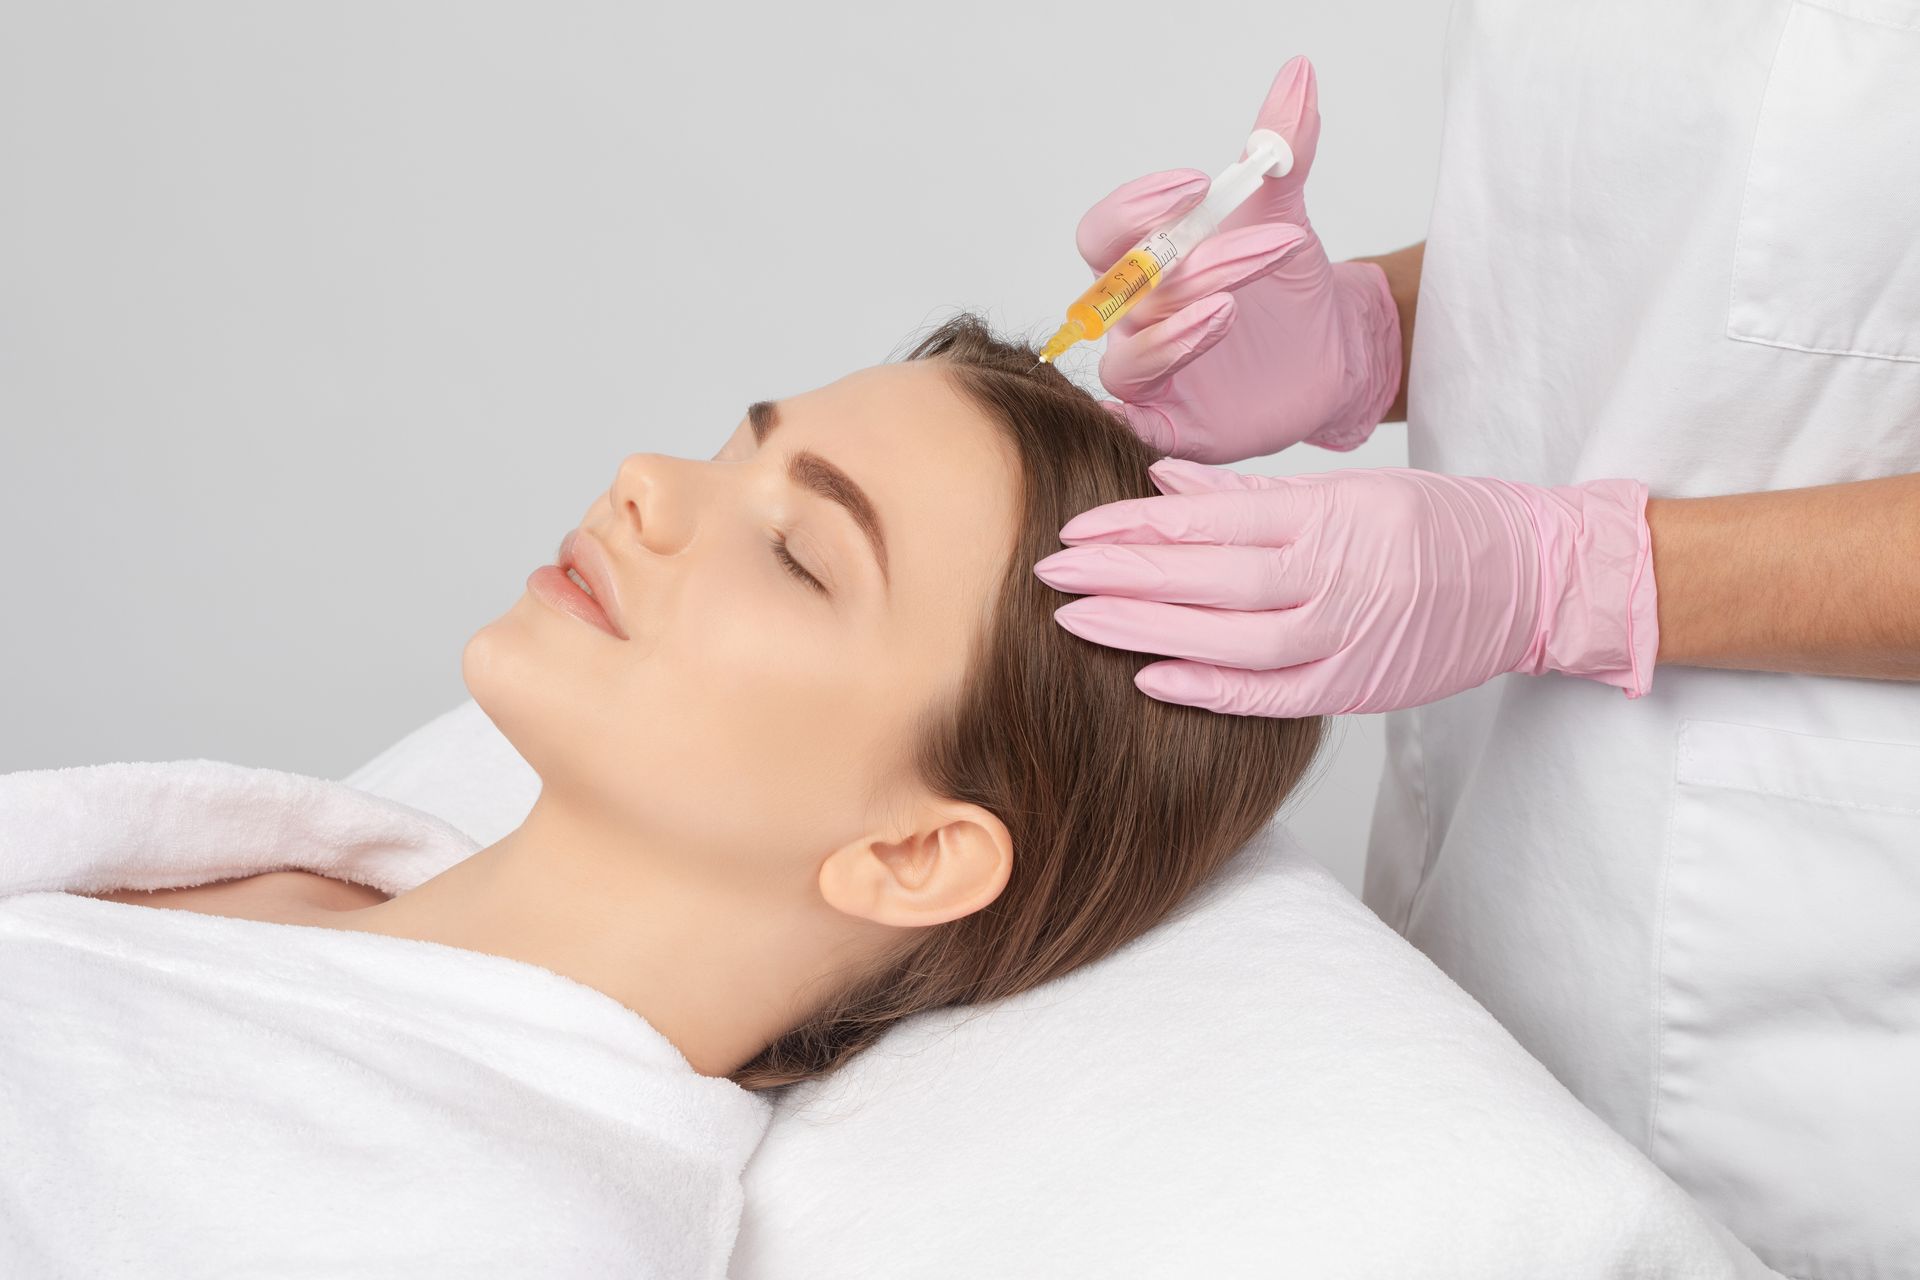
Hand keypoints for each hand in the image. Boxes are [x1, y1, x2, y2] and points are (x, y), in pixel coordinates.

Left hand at [1034, 460, 1659, 717]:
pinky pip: (1272, 693)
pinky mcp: (1356, 686)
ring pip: (1231, 638)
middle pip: (1208, 578)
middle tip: (1049, 572)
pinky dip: (1210, 688)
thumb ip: (1251, 492)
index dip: (1134, 526)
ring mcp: (1348, 636)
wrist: (1532, 578)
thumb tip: (1164, 476)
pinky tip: (1150, 679)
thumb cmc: (1436, 523)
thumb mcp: (1347, 487)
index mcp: (1330, 513)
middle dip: (1121, 574)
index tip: (1072, 528)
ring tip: (1078, 622)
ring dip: (1148, 629)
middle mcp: (1337, 573)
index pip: (1212, 519)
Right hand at [1073, 56, 1402, 462]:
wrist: (1331, 351)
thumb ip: (1284, 148)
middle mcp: (1134, 317)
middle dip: (1186, 269)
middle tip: (1260, 249)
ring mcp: (1149, 375)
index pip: (1105, 234)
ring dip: (1174, 334)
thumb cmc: (1287, 283)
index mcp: (1145, 262)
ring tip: (1230, 310)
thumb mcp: (1286, 212)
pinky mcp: (1173, 426)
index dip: (1138, 208)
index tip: (1198, 184)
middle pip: (1127, 292)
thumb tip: (1300, 73)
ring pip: (1131, 358)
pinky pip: (1136, 427)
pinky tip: (1166, 404)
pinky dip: (1136, 420)